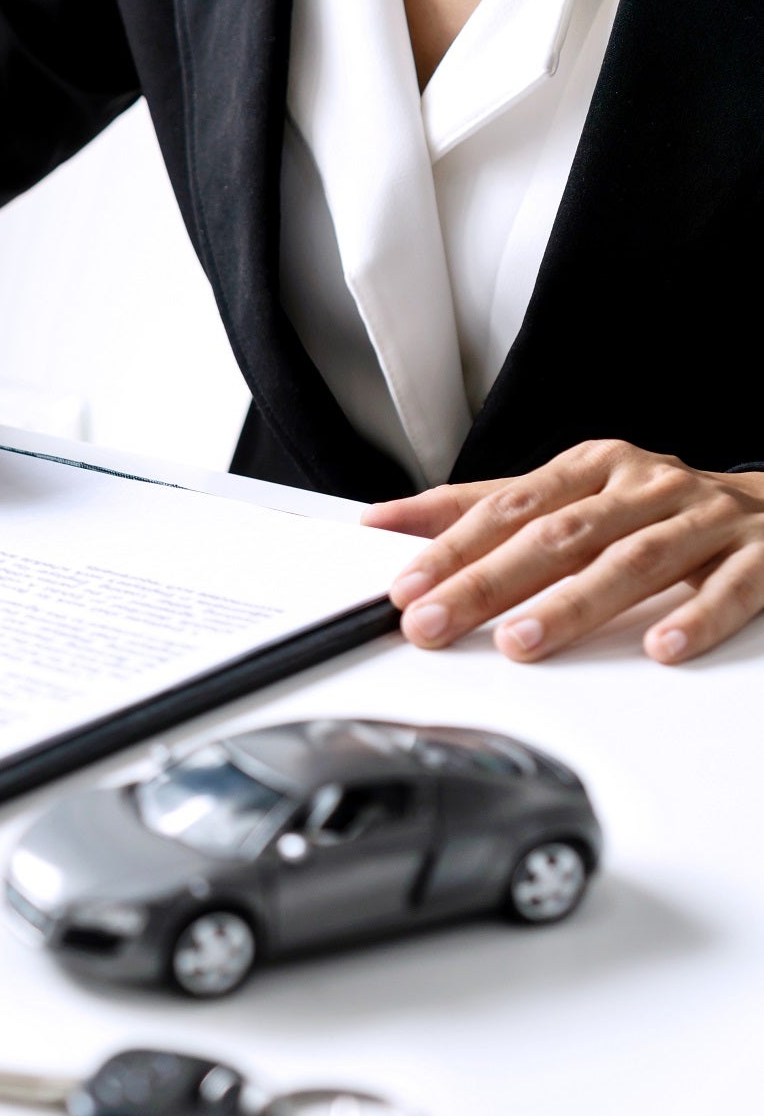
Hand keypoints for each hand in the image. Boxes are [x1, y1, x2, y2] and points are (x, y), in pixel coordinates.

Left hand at [362, 440, 763, 663]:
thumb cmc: (658, 509)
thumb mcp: (572, 495)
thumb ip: (484, 510)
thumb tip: (387, 521)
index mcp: (593, 468)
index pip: (509, 507)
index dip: (453, 546)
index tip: (407, 586)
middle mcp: (645, 487)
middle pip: (558, 536)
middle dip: (488, 581)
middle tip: (435, 621)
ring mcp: (705, 520)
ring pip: (633, 561)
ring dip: (573, 604)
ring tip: (521, 640)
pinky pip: (731, 587)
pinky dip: (696, 617)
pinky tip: (662, 647)